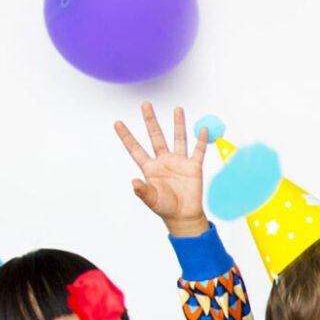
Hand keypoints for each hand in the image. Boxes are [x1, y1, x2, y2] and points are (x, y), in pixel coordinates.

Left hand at [113, 102, 210, 236]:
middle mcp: (163, 161)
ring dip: (178, 123)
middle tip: (145, 104)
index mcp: (150, 167)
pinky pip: (198, 150)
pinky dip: (201, 140)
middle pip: (155, 136)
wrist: (183, 215)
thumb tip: (133, 182)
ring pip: (178, 138)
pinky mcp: (193, 166)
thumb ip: (142, 191)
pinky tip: (202, 129)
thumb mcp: (151, 200)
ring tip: (177, 109)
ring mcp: (179, 162)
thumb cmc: (165, 207)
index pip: (135, 148)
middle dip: (150, 120)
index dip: (126, 136)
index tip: (117, 123)